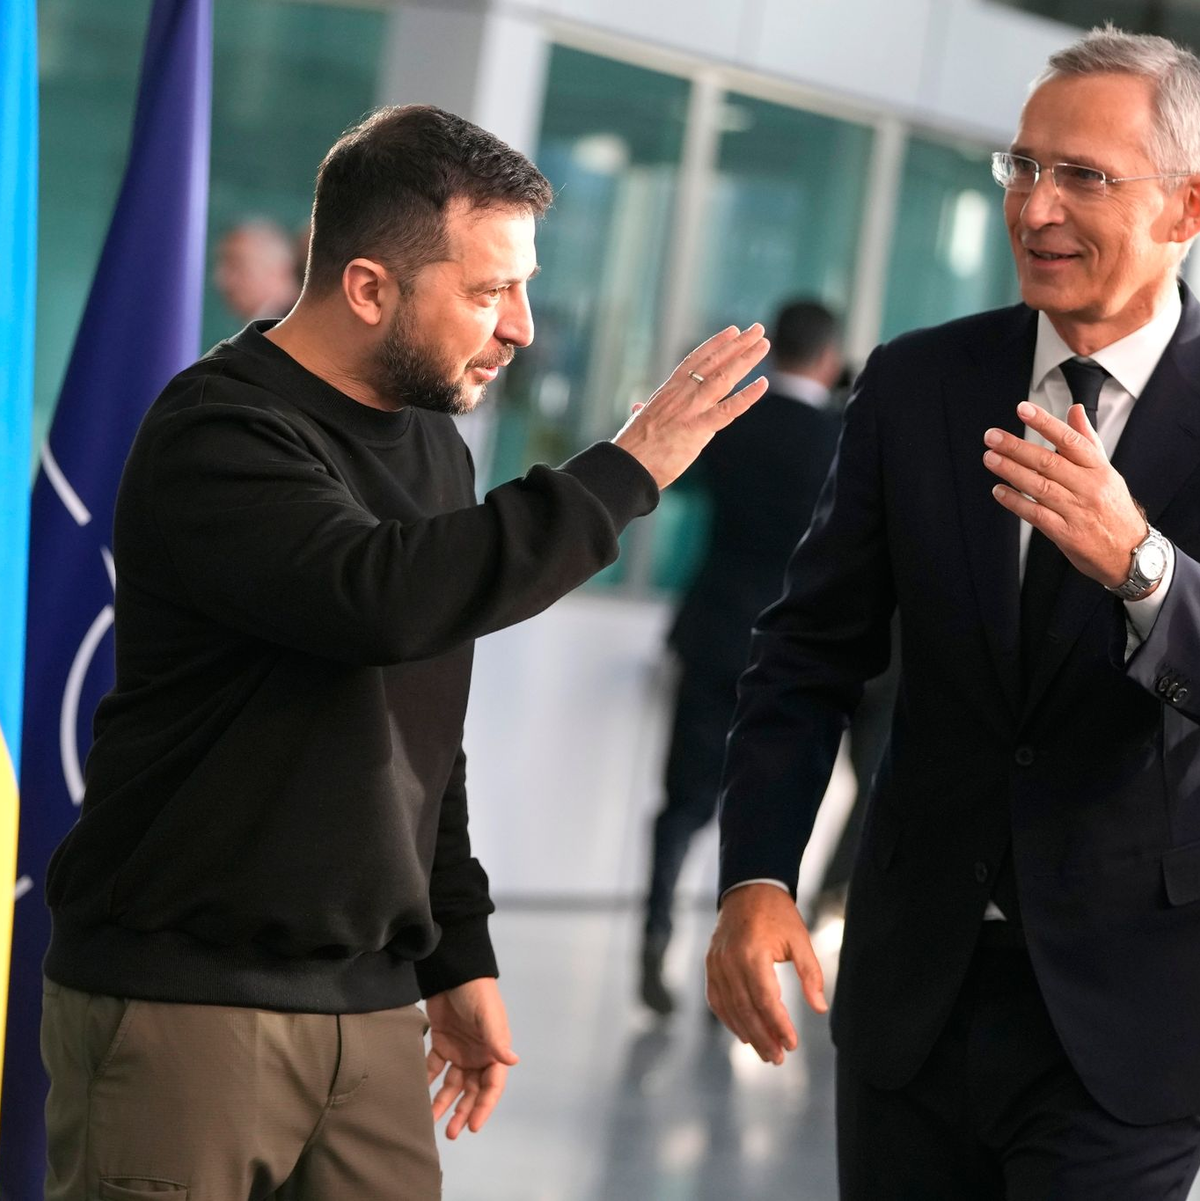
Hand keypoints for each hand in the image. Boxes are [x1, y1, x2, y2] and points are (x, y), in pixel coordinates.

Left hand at [426, 977, 517, 1138]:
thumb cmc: (477, 992)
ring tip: (431, 1121)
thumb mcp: (487, 1015)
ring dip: (444, 1103)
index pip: (492, 1085)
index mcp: (493, 1050)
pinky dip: (427, 1081)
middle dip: (463, 1111)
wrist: (453, 972)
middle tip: (451, 1133)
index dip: (484, 1107)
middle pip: (472, 1091)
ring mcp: (459, 1051)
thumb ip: (496, 1039)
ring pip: (452, 1085)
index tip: (472, 1125)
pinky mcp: (442, 1043)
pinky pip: (434, 1068)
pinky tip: (418, 1093)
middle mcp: (478, 1055)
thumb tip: (513, 1061)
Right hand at [612, 324, 769, 488]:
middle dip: (738, 344)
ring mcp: (690, 410)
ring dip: (746, 359)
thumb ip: (642, 411)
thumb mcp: (637, 422)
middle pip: (714, 362)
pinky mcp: (697, 429)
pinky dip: (746, 396)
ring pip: (723, 378)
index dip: (715, 344)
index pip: (695, 360)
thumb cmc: (631, 448)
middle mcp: (681, 394)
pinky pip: (728, 410)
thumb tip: (637, 407)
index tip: (732, 331)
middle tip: (757, 329)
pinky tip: (763, 383)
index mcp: (668, 391)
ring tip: (764, 343)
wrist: (627, 465)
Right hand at [705, 883, 827, 1064]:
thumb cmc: (777, 914)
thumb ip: (810, 974)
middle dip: (763, 1037)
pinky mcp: (710, 964)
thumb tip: (819, 1008)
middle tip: (778, 1058)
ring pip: (730, 1008)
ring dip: (747, 1033)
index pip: (765, 999)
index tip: (792, 1044)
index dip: (778, 1025)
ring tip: (765, 1052)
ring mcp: (716, 963)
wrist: (748, 888)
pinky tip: (742, 1033)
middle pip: (746, 1009)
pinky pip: (716, 998)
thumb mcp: (800, 939)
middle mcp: (730, 960)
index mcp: (752, 952)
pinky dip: (728, 1018)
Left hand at [983, 401, 1146, 586]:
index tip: (1023, 409)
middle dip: (1017, 447)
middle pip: (1049, 462)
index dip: (1046, 423)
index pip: (1070, 440)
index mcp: (1099, 469)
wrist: (1131, 553)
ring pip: (1039, 486)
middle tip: (992, 436)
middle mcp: (1089, 487)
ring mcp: (1077, 511)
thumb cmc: (1113, 509)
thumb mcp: (1107, 472)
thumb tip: (1075, 410)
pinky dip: (1015, 502)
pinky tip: (999, 491)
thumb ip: (1087, 441)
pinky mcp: (1066, 534)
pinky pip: (1036, 514)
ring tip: (990, 458)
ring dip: (1011, 471)